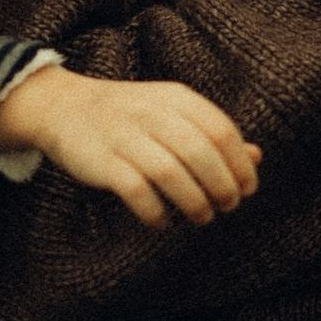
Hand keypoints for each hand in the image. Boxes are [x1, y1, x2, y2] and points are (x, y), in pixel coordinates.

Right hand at [0, 65, 260, 229]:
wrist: (64, 107)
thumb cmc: (130, 117)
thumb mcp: (173, 114)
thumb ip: (211, 134)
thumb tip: (256, 159)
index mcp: (176, 98)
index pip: (221, 130)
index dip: (239, 164)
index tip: (247, 189)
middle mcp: (152, 113)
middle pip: (200, 153)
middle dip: (222, 186)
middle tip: (228, 206)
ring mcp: (124, 136)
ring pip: (170, 173)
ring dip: (194, 201)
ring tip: (202, 217)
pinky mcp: (101, 162)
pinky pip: (136, 191)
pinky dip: (155, 212)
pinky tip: (163, 222)